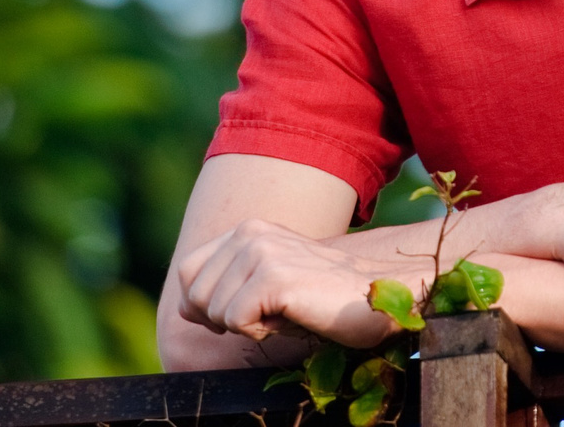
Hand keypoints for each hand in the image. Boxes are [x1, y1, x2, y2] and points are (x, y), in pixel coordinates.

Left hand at [175, 218, 410, 348]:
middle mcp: (250, 233)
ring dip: (246, 326)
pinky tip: (291, 319)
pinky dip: (260, 332)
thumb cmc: (322, 298)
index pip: (187, 272)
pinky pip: (235, 320)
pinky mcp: (274, 276)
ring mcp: (262, 251)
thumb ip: (229, 283)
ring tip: (284, 314)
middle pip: (194, 296)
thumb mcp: (268, 281)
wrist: (377, 294)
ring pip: (212, 311)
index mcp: (247, 230)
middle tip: (265, 317)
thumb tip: (185, 308)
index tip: (236, 316)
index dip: (202, 305)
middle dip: (221, 321)